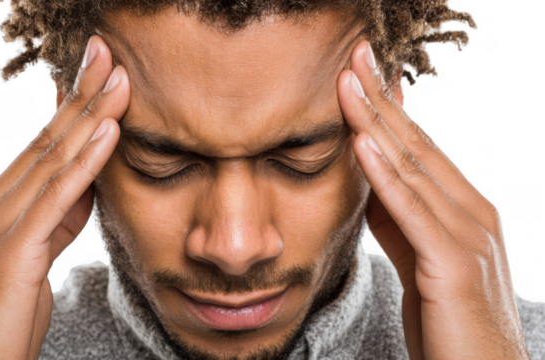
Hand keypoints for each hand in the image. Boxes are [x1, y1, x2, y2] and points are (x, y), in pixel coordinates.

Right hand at [0, 35, 128, 359]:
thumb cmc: (1, 316)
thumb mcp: (38, 256)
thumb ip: (58, 219)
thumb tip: (87, 186)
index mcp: (0, 202)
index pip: (44, 144)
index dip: (74, 106)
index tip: (101, 71)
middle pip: (47, 140)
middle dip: (81, 94)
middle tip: (107, 52)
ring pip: (52, 160)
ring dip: (89, 116)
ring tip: (117, 78)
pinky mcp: (9, 255)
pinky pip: (55, 200)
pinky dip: (83, 164)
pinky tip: (107, 134)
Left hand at [337, 40, 529, 359]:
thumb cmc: (451, 321)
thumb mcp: (418, 260)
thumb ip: (398, 221)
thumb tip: (370, 183)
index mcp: (463, 209)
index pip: (418, 148)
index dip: (386, 109)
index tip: (359, 74)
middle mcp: (473, 212)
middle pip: (417, 145)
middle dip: (381, 99)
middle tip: (355, 57)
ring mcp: (469, 234)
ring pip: (414, 168)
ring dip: (377, 123)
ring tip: (349, 83)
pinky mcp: (456, 264)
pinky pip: (413, 211)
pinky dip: (386, 175)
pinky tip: (363, 143)